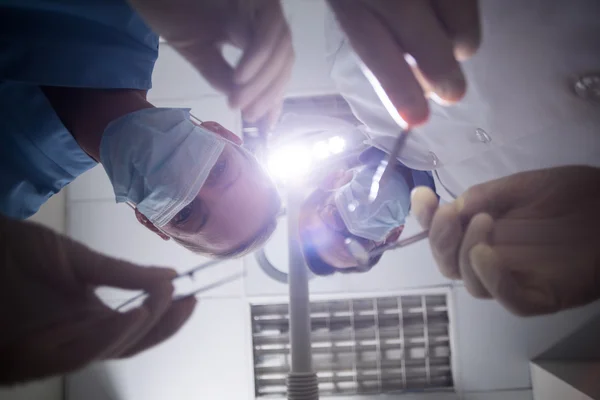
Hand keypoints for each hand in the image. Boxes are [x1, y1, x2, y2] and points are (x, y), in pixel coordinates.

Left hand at [0, 216, 195, 384]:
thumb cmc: (16, 252)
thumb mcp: (78, 260)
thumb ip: (123, 272)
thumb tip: (170, 278)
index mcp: (85, 320)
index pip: (134, 329)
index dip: (165, 319)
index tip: (191, 295)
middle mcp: (73, 339)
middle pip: (126, 345)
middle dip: (160, 325)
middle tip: (184, 299)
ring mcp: (51, 350)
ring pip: (106, 351)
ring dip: (138, 328)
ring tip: (161, 300)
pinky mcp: (29, 357)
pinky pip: (78, 353)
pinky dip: (108, 336)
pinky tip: (131, 313)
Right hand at [128, 0, 293, 125]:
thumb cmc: (174, 13)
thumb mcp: (201, 54)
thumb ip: (224, 78)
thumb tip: (245, 105)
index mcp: (255, 31)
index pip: (276, 68)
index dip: (274, 96)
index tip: (266, 126)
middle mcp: (264, 18)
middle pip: (284, 61)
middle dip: (269, 93)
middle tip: (249, 116)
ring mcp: (263, 6)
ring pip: (281, 49)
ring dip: (262, 81)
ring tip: (239, 102)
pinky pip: (268, 31)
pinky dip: (258, 57)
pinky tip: (240, 77)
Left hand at [327, 0, 479, 125]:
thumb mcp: (348, 1)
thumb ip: (375, 36)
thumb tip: (413, 86)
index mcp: (351, 0)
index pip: (377, 53)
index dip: (398, 90)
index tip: (417, 121)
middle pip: (427, 46)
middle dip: (442, 78)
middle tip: (451, 95)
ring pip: (459, 26)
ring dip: (459, 43)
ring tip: (452, 45)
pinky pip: (469, 3)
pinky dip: (465, 13)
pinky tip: (452, 14)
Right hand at [411, 166, 599, 315]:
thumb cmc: (570, 195)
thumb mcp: (519, 186)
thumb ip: (483, 196)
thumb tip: (450, 208)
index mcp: (483, 233)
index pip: (444, 236)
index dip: (425, 220)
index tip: (421, 196)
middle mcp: (494, 259)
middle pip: (450, 265)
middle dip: (440, 239)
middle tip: (448, 213)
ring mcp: (518, 279)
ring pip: (474, 285)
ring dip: (466, 254)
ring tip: (482, 220)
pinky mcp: (545, 295)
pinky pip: (511, 299)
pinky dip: (493, 280)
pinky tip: (486, 254)